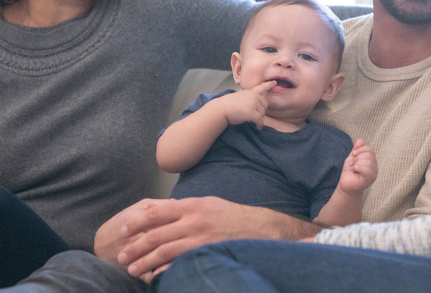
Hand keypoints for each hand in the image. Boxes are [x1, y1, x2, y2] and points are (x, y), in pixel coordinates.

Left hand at [106, 196, 318, 279]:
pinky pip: (178, 263)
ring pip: (163, 250)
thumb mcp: (207, 204)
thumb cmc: (231, 216)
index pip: (155, 212)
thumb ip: (183, 208)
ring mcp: (199, 238)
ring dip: (144, 261)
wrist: (260, 228)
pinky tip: (153, 276)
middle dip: (135, 246)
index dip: (135, 222)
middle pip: (155, 233)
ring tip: (132, 269)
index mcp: (191, 205)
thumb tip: (156, 209)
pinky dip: (163, 270)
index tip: (122, 231)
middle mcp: (193, 220)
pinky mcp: (205, 252)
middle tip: (121, 256)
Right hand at [223, 81, 275, 128]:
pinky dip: (259, 124)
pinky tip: (258, 127)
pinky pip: (259, 120)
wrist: (221, 109)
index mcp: (250, 92)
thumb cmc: (227, 104)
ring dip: (259, 118)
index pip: (262, 87)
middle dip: (262, 110)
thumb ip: (248, 97)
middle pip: (265, 105)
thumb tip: (254, 103)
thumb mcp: (239, 96)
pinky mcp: (251, 113)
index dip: (269, 85)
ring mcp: (253, 104)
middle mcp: (254, 96)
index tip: (274, 83)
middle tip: (255, 115)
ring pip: (262, 113)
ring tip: (253, 121)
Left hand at [338, 139, 377, 193]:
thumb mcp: (352, 157)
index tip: (353, 155)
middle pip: (369, 155)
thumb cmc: (350, 172)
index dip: (360, 149)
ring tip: (354, 168)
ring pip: (368, 161)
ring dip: (356, 163)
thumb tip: (361, 140)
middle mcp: (375, 167)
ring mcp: (373, 173)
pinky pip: (367, 169)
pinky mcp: (369, 179)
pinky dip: (359, 167)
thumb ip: (357, 148)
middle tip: (353, 164)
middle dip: (357, 157)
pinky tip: (355, 170)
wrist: (345, 184)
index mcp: (372, 160)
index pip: (370, 149)